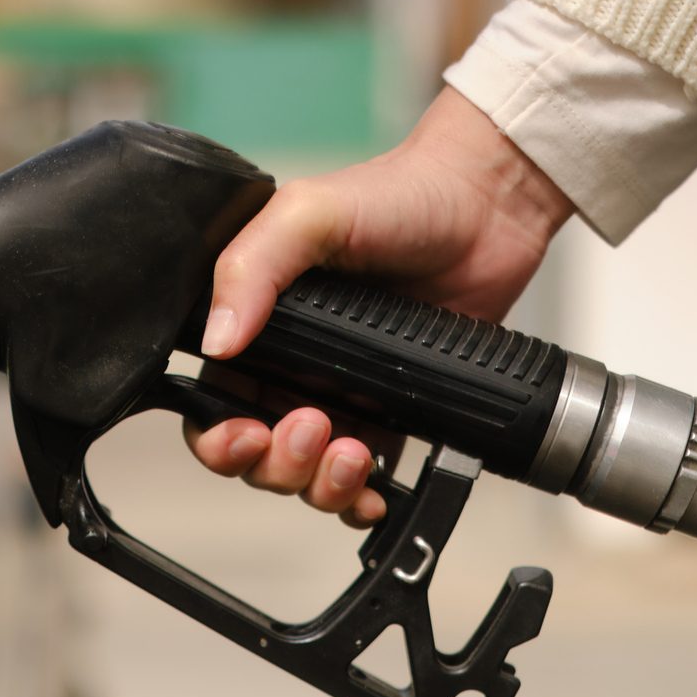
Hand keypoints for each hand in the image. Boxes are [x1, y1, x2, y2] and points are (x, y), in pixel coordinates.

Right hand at [182, 86, 575, 522]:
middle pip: (254, 455)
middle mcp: (289, 366)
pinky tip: (374, 490)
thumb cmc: (397, 195)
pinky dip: (360, 501)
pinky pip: (362, 481)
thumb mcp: (306, 213)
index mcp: (253, 323)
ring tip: (352, 451)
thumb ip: (249, 268)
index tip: (247, 434)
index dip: (218, 436)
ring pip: (304, 477)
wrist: (486, 208)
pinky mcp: (391, 415)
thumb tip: (216, 339)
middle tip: (312, 428)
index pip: (210, 402)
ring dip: (320, 484)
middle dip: (276, 463)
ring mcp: (340, 394)